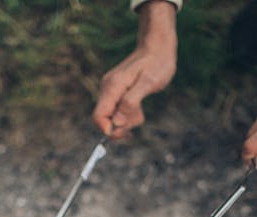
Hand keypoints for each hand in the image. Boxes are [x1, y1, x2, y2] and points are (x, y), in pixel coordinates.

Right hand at [93, 0, 177, 139]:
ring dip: (127, 120)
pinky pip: (118, 112)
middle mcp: (108, 89)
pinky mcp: (116, 93)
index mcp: (113, 86)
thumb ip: (131, 102)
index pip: (99, 116)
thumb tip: (117, 122)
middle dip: (122, 125)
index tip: (126, 131)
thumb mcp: (148, 83)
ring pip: (113, 118)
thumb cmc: (156, 62)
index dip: (109, 129)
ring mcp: (111, 91)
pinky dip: (128, 115)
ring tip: (141, 109)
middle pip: (105, 120)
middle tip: (140, 117)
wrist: (157, 45)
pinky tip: (139, 107)